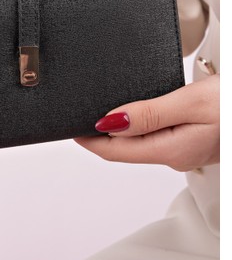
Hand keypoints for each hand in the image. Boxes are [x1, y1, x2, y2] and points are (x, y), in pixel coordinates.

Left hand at [74, 74, 219, 171]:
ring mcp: (184, 150)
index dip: (88, 140)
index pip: (114, 151)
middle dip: (98, 134)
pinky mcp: (191, 140)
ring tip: (97, 109)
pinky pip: (154, 136)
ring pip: (138, 143)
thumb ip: (149, 114)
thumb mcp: (191, 104)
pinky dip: (136, 124)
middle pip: (123, 149)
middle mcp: (174, 155)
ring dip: (117, 128)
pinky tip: (132, 111)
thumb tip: (109, 122)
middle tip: (76, 114)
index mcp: (170, 150)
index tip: (67, 126)